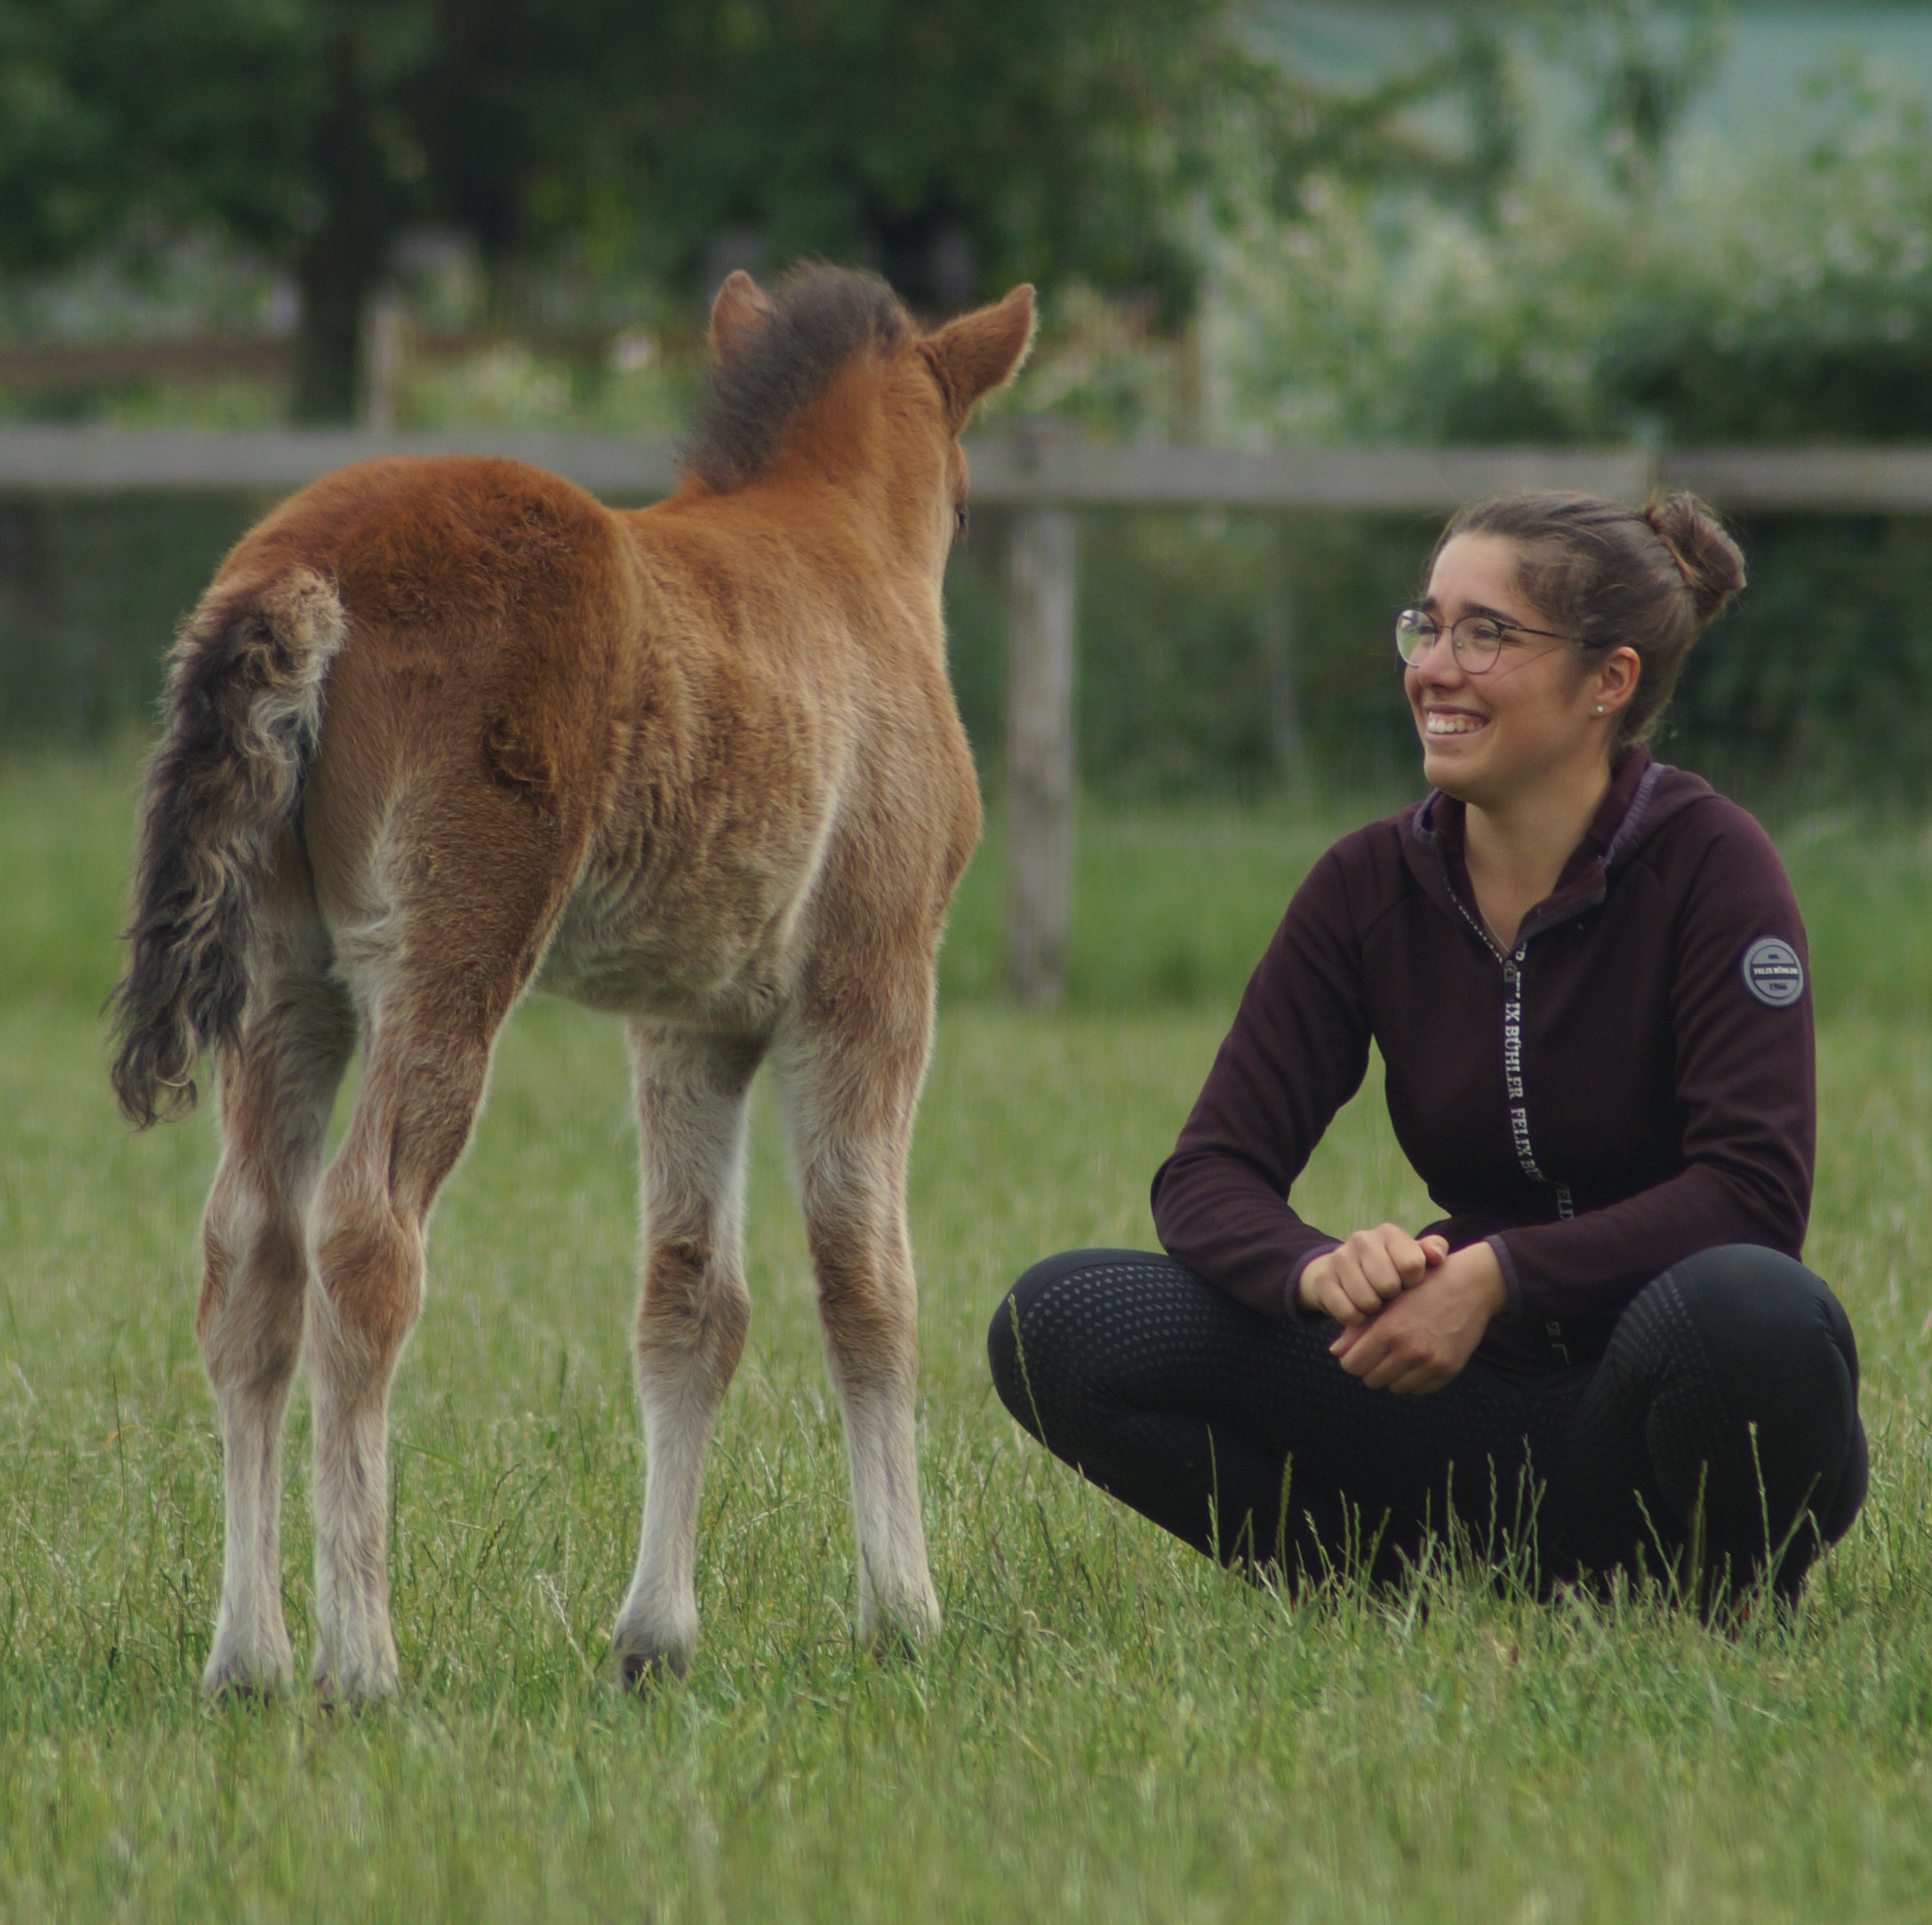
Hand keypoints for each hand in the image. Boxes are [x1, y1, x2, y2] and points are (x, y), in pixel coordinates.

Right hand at [1297, 1224, 1449, 1324]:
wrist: (1345, 1274)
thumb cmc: (1392, 1270)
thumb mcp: (1414, 1259)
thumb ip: (1433, 1252)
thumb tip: (1436, 1257)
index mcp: (1388, 1232)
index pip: (1412, 1265)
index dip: (1413, 1282)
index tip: (1408, 1283)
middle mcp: (1362, 1239)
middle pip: (1388, 1285)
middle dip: (1392, 1297)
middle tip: (1388, 1295)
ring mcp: (1339, 1257)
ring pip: (1367, 1301)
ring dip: (1374, 1310)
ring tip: (1374, 1302)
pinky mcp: (1322, 1280)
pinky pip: (1347, 1312)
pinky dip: (1356, 1319)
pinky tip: (1358, 1311)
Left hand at [1329, 1243, 1508, 1394]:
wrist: (1470, 1286)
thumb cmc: (1422, 1288)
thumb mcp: (1387, 1301)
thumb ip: (1358, 1328)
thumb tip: (1335, 1352)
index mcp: (1389, 1330)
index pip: (1352, 1364)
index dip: (1351, 1358)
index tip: (1357, 1350)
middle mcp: (1410, 1350)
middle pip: (1371, 1380)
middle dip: (1370, 1368)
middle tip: (1378, 1351)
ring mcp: (1431, 1363)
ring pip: (1394, 1387)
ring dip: (1392, 1374)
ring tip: (1399, 1352)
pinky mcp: (1448, 1371)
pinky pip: (1418, 1389)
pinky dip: (1413, 1378)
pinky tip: (1418, 1358)